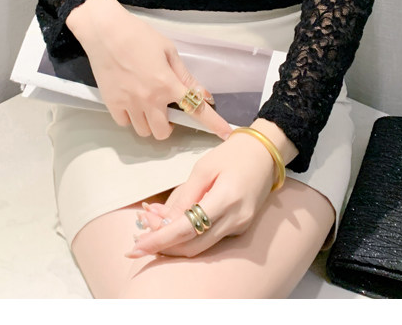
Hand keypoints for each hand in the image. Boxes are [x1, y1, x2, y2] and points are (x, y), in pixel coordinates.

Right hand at [66, 0, 230, 140]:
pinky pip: (125, 123)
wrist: (105, 31)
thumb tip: (203, 94)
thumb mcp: (168, 50)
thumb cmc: (138, 35)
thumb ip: (185, 76)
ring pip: (144, 131)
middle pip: (163, 132)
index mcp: (167, 83)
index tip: (225, 132)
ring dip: (150, 123)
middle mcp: (149, 99)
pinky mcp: (111, 103)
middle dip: (169, 125)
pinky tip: (131, 102)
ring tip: (147, 105)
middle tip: (166, 109)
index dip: (213, 123)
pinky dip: (131, 118)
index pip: (196, 109)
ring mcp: (129, 103)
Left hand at [126, 123, 290, 257]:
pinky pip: (209, 239)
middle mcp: (235, 219)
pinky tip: (174, 222)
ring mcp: (240, 227)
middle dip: (163, 245)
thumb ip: (183, 196)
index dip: (159, 240)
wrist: (265, 153)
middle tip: (140, 235)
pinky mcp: (240, 228)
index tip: (136, 247)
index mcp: (226, 199)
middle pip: (192, 246)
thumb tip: (161, 222)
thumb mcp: (204, 167)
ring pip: (200, 247)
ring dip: (174, 242)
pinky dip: (188, 236)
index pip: (186, 229)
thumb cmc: (233, 154)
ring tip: (153, 225)